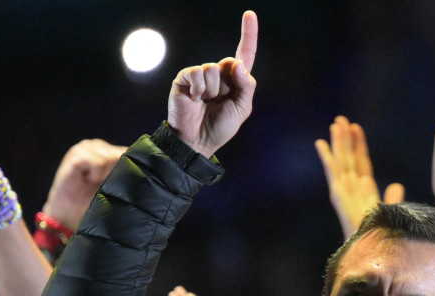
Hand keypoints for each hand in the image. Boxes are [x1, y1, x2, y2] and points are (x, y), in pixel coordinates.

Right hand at [43, 139, 126, 229]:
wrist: (67, 217)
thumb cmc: (93, 204)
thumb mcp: (115, 188)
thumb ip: (129, 176)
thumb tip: (151, 172)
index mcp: (109, 152)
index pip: (131, 152)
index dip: (130, 169)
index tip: (119, 185)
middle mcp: (98, 146)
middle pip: (122, 155)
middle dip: (117, 173)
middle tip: (102, 185)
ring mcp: (86, 148)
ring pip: (111, 157)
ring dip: (105, 175)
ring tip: (93, 183)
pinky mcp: (76, 155)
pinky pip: (97, 162)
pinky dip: (95, 174)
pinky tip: (87, 180)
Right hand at [167, 11, 257, 157]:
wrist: (197, 141)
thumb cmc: (220, 127)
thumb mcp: (242, 108)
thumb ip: (247, 85)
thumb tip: (237, 64)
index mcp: (235, 81)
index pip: (244, 54)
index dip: (248, 34)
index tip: (249, 14)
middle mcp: (218, 75)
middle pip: (228, 62)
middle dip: (227, 84)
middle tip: (218, 101)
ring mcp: (200, 76)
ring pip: (212, 69)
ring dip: (212, 90)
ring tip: (205, 102)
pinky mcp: (185, 78)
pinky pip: (197, 73)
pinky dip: (199, 88)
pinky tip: (194, 98)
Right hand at [315, 116, 403, 237]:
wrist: (371, 245)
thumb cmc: (379, 232)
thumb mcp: (388, 211)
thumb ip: (392, 197)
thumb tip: (397, 185)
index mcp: (363, 190)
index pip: (361, 162)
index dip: (359, 145)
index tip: (357, 128)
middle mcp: (351, 188)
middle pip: (348, 158)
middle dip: (345, 139)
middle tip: (341, 119)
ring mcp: (343, 190)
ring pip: (340, 160)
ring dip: (337, 142)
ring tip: (335, 123)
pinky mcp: (337, 194)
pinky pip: (331, 171)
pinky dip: (326, 157)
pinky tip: (320, 143)